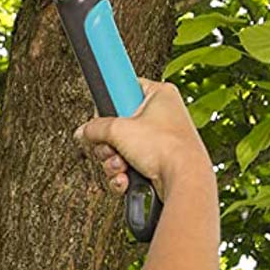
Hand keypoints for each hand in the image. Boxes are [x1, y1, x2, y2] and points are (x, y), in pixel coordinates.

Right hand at [72, 79, 210, 194]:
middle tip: (110, 146)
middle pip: (119, 124)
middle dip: (108, 142)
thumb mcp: (119, 130)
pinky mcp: (159, 162)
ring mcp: (161, 140)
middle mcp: (162, 115)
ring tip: (120, 166)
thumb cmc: (165, 148)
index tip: (102, 111)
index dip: (110, 102)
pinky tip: (125, 179)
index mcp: (160, 94)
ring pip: (122, 147)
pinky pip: (131, 165)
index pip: (125, 88)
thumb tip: (84, 132)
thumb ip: (96, 128)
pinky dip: (124, 173)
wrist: (185, 181)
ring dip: (113, 160)